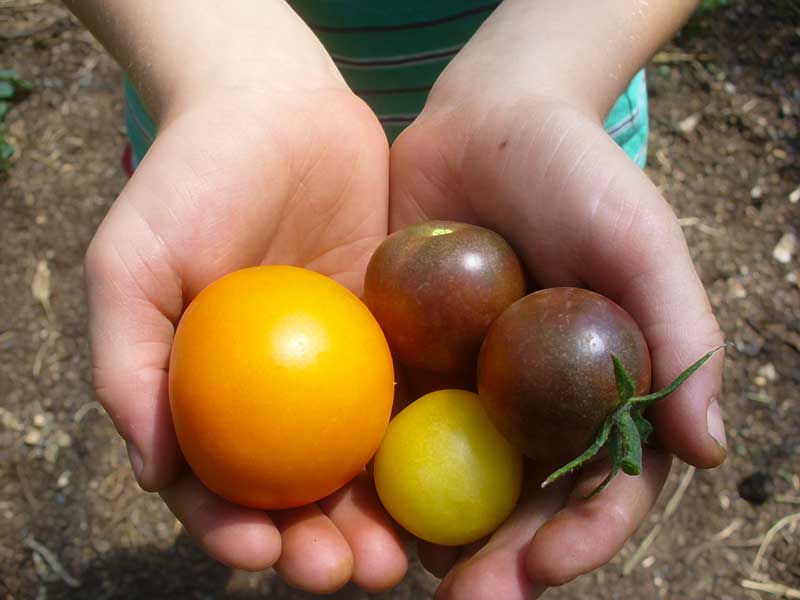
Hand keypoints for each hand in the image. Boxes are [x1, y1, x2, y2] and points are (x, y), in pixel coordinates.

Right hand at [85, 81, 407, 591]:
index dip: (232, 529)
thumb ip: (128, 364)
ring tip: (398, 554)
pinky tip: (446, 480)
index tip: (260, 551)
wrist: (276, 107)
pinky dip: (424, 445)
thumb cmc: (192, 180)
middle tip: (347, 570)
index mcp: (213, 391)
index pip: (217, 482)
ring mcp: (344, 368)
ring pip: (363, 462)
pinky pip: (411, 397)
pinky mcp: (397, 335)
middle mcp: (281, 392)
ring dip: (379, 517)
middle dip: (320, 544)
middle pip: (299, 490)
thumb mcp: (133, 264)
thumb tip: (152, 473)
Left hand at [389, 89, 725, 598]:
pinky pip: (394, 422)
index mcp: (601, 389)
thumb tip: (707, 451)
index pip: (605, 484)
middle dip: (501, 562)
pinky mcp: (411, 358)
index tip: (543, 569)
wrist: (489, 118)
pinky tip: (352, 499)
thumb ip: (680, 336)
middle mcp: (536, 401)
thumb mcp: (639, 238)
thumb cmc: (577, 172)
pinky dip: (377, 466)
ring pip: (455, 479)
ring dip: (430, 533)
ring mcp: (470, 385)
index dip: (583, 537)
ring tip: (393, 568)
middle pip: (524, 502)